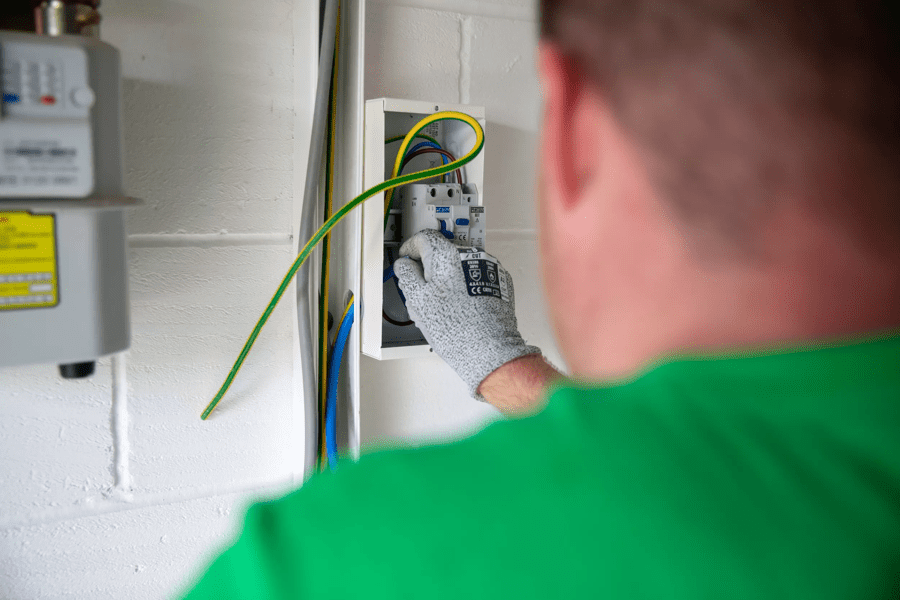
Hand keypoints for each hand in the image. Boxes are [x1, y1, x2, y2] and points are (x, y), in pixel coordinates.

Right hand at [393, 229, 542, 400]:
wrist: (489, 350)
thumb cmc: (456, 328)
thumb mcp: (418, 300)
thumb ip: (407, 275)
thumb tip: (404, 265)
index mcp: (447, 256)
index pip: (424, 237)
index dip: (410, 248)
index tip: (407, 259)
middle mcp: (471, 256)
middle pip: (441, 254)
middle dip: (429, 270)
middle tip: (421, 292)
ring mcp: (488, 268)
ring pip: (458, 268)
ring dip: (447, 280)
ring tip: (442, 307)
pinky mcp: (499, 283)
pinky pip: (475, 278)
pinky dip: (465, 287)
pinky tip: (460, 308)